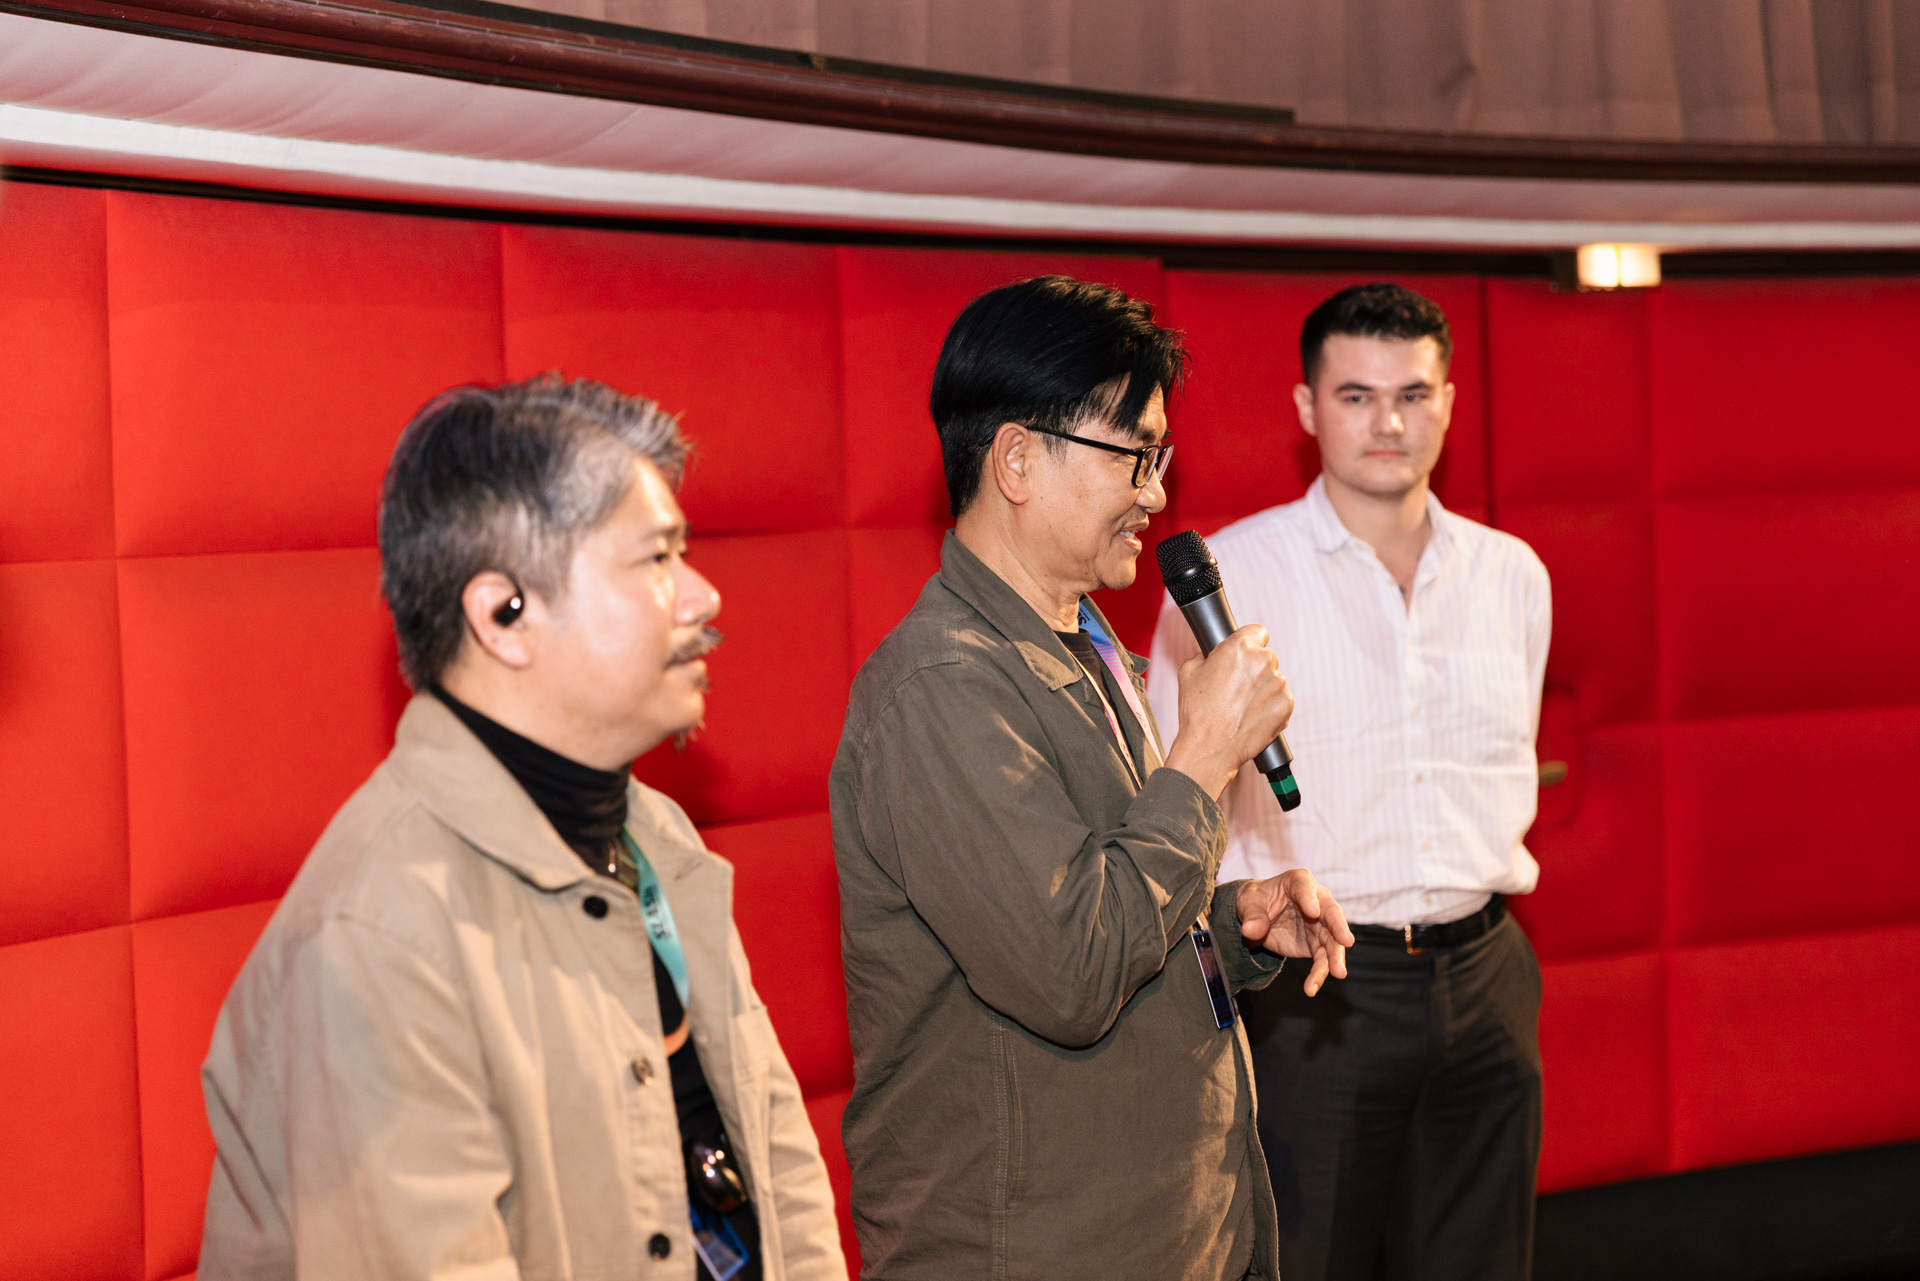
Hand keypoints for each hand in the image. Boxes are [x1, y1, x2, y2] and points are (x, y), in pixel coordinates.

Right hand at [1163, 624, 1293, 799]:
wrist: (1210, 748)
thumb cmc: (1197, 712)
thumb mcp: (1188, 671)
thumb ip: (1205, 655)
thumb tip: (1212, 655)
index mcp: (1239, 648)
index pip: (1257, 631)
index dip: (1249, 642)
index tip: (1245, 654)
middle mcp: (1262, 661)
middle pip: (1265, 657)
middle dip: (1254, 669)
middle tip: (1236, 688)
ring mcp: (1277, 684)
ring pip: (1273, 679)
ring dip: (1262, 689)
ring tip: (1242, 707)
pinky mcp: (1286, 705)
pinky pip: (1280, 699)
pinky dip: (1270, 706)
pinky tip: (1251, 717)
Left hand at [1236, 870, 1352, 995]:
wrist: (1258, 916)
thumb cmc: (1256, 901)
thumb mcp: (1248, 903)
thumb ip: (1252, 916)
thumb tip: (1251, 930)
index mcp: (1298, 882)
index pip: (1305, 887)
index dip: (1309, 898)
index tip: (1313, 911)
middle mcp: (1317, 901)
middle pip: (1331, 913)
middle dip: (1338, 927)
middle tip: (1346, 941)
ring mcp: (1320, 924)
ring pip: (1332, 940)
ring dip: (1335, 957)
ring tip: (1338, 973)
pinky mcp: (1317, 944)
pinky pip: (1322, 960)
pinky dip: (1319, 974)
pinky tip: (1311, 988)